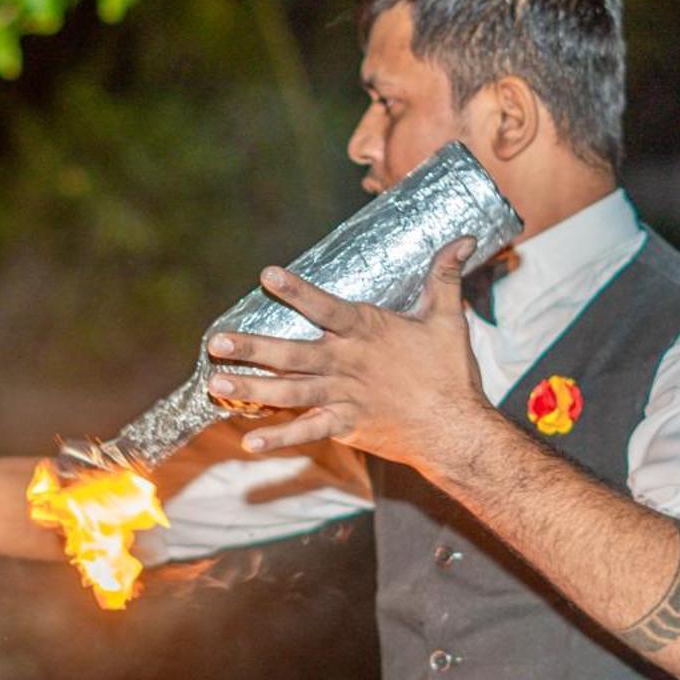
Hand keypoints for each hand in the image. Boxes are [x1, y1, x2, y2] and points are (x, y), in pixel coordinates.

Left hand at [204, 237, 494, 469]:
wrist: (456, 430)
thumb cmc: (450, 373)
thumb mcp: (447, 318)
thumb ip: (445, 276)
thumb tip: (465, 238)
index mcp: (367, 332)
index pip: (325, 306)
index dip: (296, 291)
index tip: (266, 275)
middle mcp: (347, 363)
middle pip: (292, 354)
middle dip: (252, 347)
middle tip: (216, 342)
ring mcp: (343, 397)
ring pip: (289, 393)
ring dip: (251, 388)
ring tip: (214, 383)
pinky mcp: (346, 426)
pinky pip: (307, 433)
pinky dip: (279, 439)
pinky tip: (249, 442)